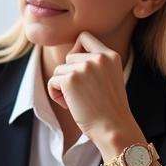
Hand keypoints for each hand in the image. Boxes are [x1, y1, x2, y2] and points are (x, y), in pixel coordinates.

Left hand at [46, 31, 141, 148]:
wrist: (113, 128)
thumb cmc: (109, 108)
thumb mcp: (109, 77)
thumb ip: (95, 63)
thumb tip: (69, 55)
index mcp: (110, 56)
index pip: (84, 37)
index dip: (77, 50)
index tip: (79, 69)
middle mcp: (98, 58)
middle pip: (69, 57)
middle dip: (70, 74)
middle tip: (82, 94)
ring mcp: (84, 67)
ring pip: (59, 70)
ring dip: (62, 86)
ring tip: (78, 101)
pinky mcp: (70, 79)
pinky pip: (52, 81)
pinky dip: (56, 94)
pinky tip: (70, 105)